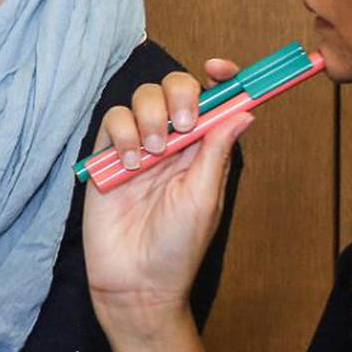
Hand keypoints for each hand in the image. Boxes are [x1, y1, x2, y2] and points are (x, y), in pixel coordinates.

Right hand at [84, 60, 248, 336]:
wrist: (134, 282)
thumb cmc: (177, 249)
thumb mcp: (203, 199)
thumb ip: (216, 152)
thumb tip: (245, 111)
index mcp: (204, 151)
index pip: (214, 102)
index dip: (219, 79)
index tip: (217, 69)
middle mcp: (173, 144)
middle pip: (175, 89)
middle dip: (178, 95)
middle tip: (181, 125)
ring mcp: (138, 147)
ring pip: (141, 98)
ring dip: (148, 117)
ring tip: (151, 153)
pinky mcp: (106, 156)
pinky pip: (112, 120)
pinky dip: (121, 133)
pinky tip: (127, 164)